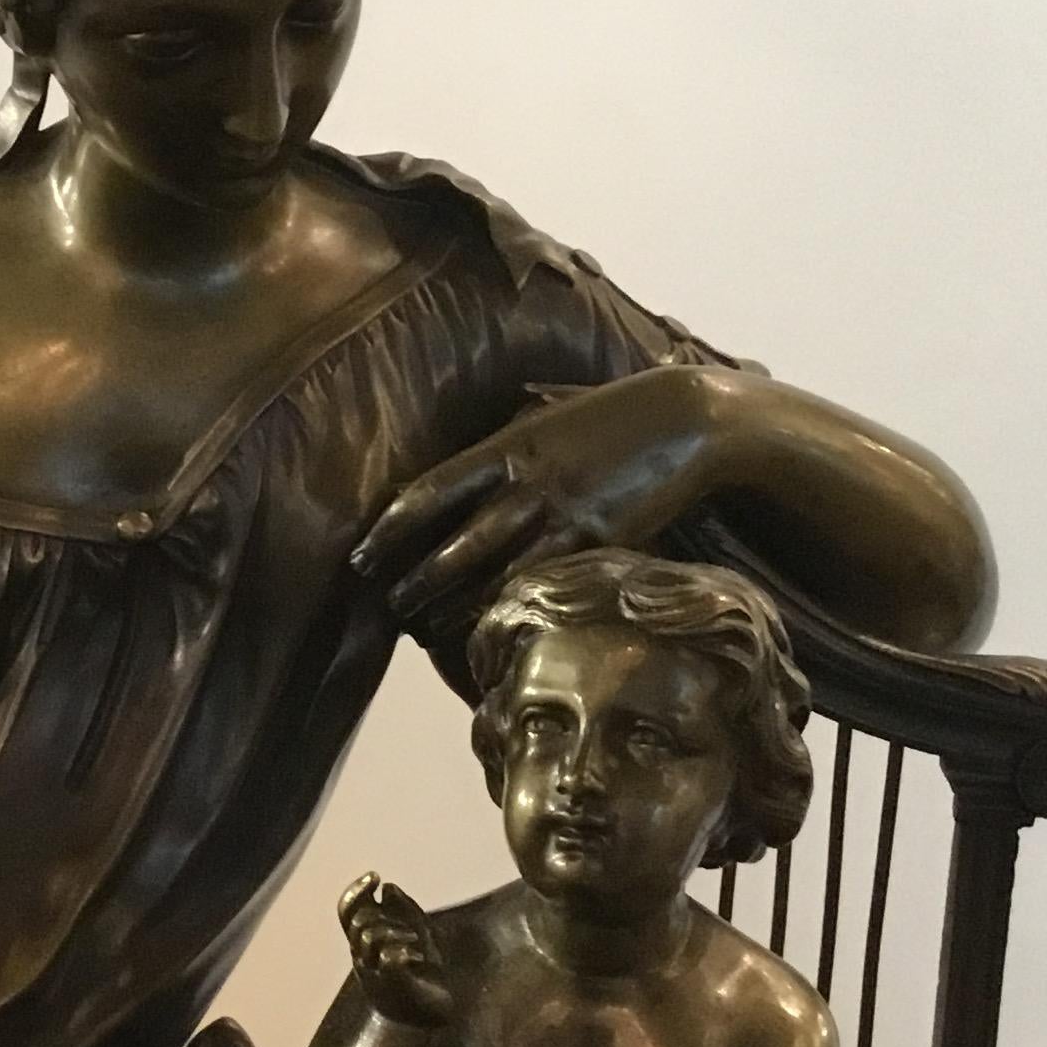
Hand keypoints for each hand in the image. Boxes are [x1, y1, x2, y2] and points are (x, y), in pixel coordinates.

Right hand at [340, 873, 452, 1030]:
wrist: (429, 1023)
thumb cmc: (422, 980)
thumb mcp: (420, 937)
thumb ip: (406, 911)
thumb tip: (388, 887)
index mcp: (365, 946)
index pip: (347, 911)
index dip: (355, 890)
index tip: (376, 876)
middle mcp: (363, 959)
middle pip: (359, 921)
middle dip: (385, 915)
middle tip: (410, 931)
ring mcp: (374, 974)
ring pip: (370, 935)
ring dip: (398, 933)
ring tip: (417, 948)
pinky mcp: (390, 985)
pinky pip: (389, 958)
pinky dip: (404, 953)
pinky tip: (417, 961)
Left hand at [352, 366, 728, 634]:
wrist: (686, 419)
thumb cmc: (610, 416)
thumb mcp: (544, 416)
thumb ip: (502, 443)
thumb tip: (458, 468)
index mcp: (506, 447)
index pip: (430, 492)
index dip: (389, 530)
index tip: (360, 557)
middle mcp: (527, 483)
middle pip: (453, 545)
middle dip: (413, 582)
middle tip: (386, 607)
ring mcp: (564, 515)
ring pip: (493, 576)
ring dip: (452, 608)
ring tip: (423, 630)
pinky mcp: (600, 544)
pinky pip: (545, 586)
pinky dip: (511, 610)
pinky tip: (490, 629)